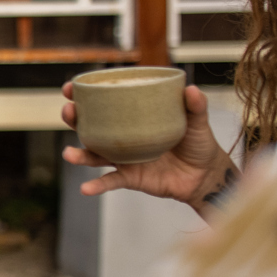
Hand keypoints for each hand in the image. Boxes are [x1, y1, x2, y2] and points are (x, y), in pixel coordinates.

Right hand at [61, 82, 232, 209]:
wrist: (207, 176)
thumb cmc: (199, 145)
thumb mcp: (198, 122)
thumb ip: (195, 106)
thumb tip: (190, 89)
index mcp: (133, 119)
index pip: (104, 104)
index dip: (83, 95)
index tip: (70, 88)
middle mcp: (123, 138)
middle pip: (90, 127)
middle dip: (74, 119)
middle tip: (69, 112)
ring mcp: (124, 159)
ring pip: (94, 155)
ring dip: (79, 155)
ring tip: (69, 154)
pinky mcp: (130, 177)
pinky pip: (110, 181)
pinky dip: (97, 186)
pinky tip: (86, 188)